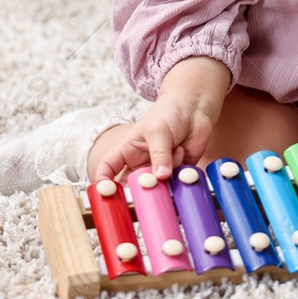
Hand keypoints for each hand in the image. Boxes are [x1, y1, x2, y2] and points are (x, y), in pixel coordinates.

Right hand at [94, 56, 229, 182]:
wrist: (193, 108)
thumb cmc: (168, 114)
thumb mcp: (157, 131)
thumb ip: (159, 154)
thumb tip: (160, 176)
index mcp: (128, 151)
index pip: (109, 167)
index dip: (104, 181)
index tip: (106, 191)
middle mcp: (142, 164)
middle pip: (133, 185)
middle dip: (140, 187)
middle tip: (151, 179)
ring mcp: (160, 170)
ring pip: (158, 186)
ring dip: (167, 173)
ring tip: (176, 149)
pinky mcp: (178, 173)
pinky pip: (177, 182)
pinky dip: (181, 172)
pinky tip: (183, 151)